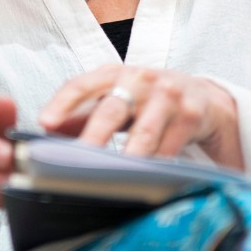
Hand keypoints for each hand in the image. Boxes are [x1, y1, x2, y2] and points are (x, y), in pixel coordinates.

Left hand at [38, 64, 242, 167]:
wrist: (205, 97)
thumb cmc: (149, 98)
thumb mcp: (115, 100)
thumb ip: (83, 114)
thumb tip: (49, 130)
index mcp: (113, 73)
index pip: (80, 85)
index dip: (61, 103)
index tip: (45, 123)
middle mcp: (139, 79)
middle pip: (111, 109)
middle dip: (93, 136)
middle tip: (76, 157)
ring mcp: (168, 95)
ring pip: (144, 132)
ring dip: (127, 155)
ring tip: (112, 175)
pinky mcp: (192, 114)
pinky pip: (171, 145)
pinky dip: (157, 162)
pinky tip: (147, 177)